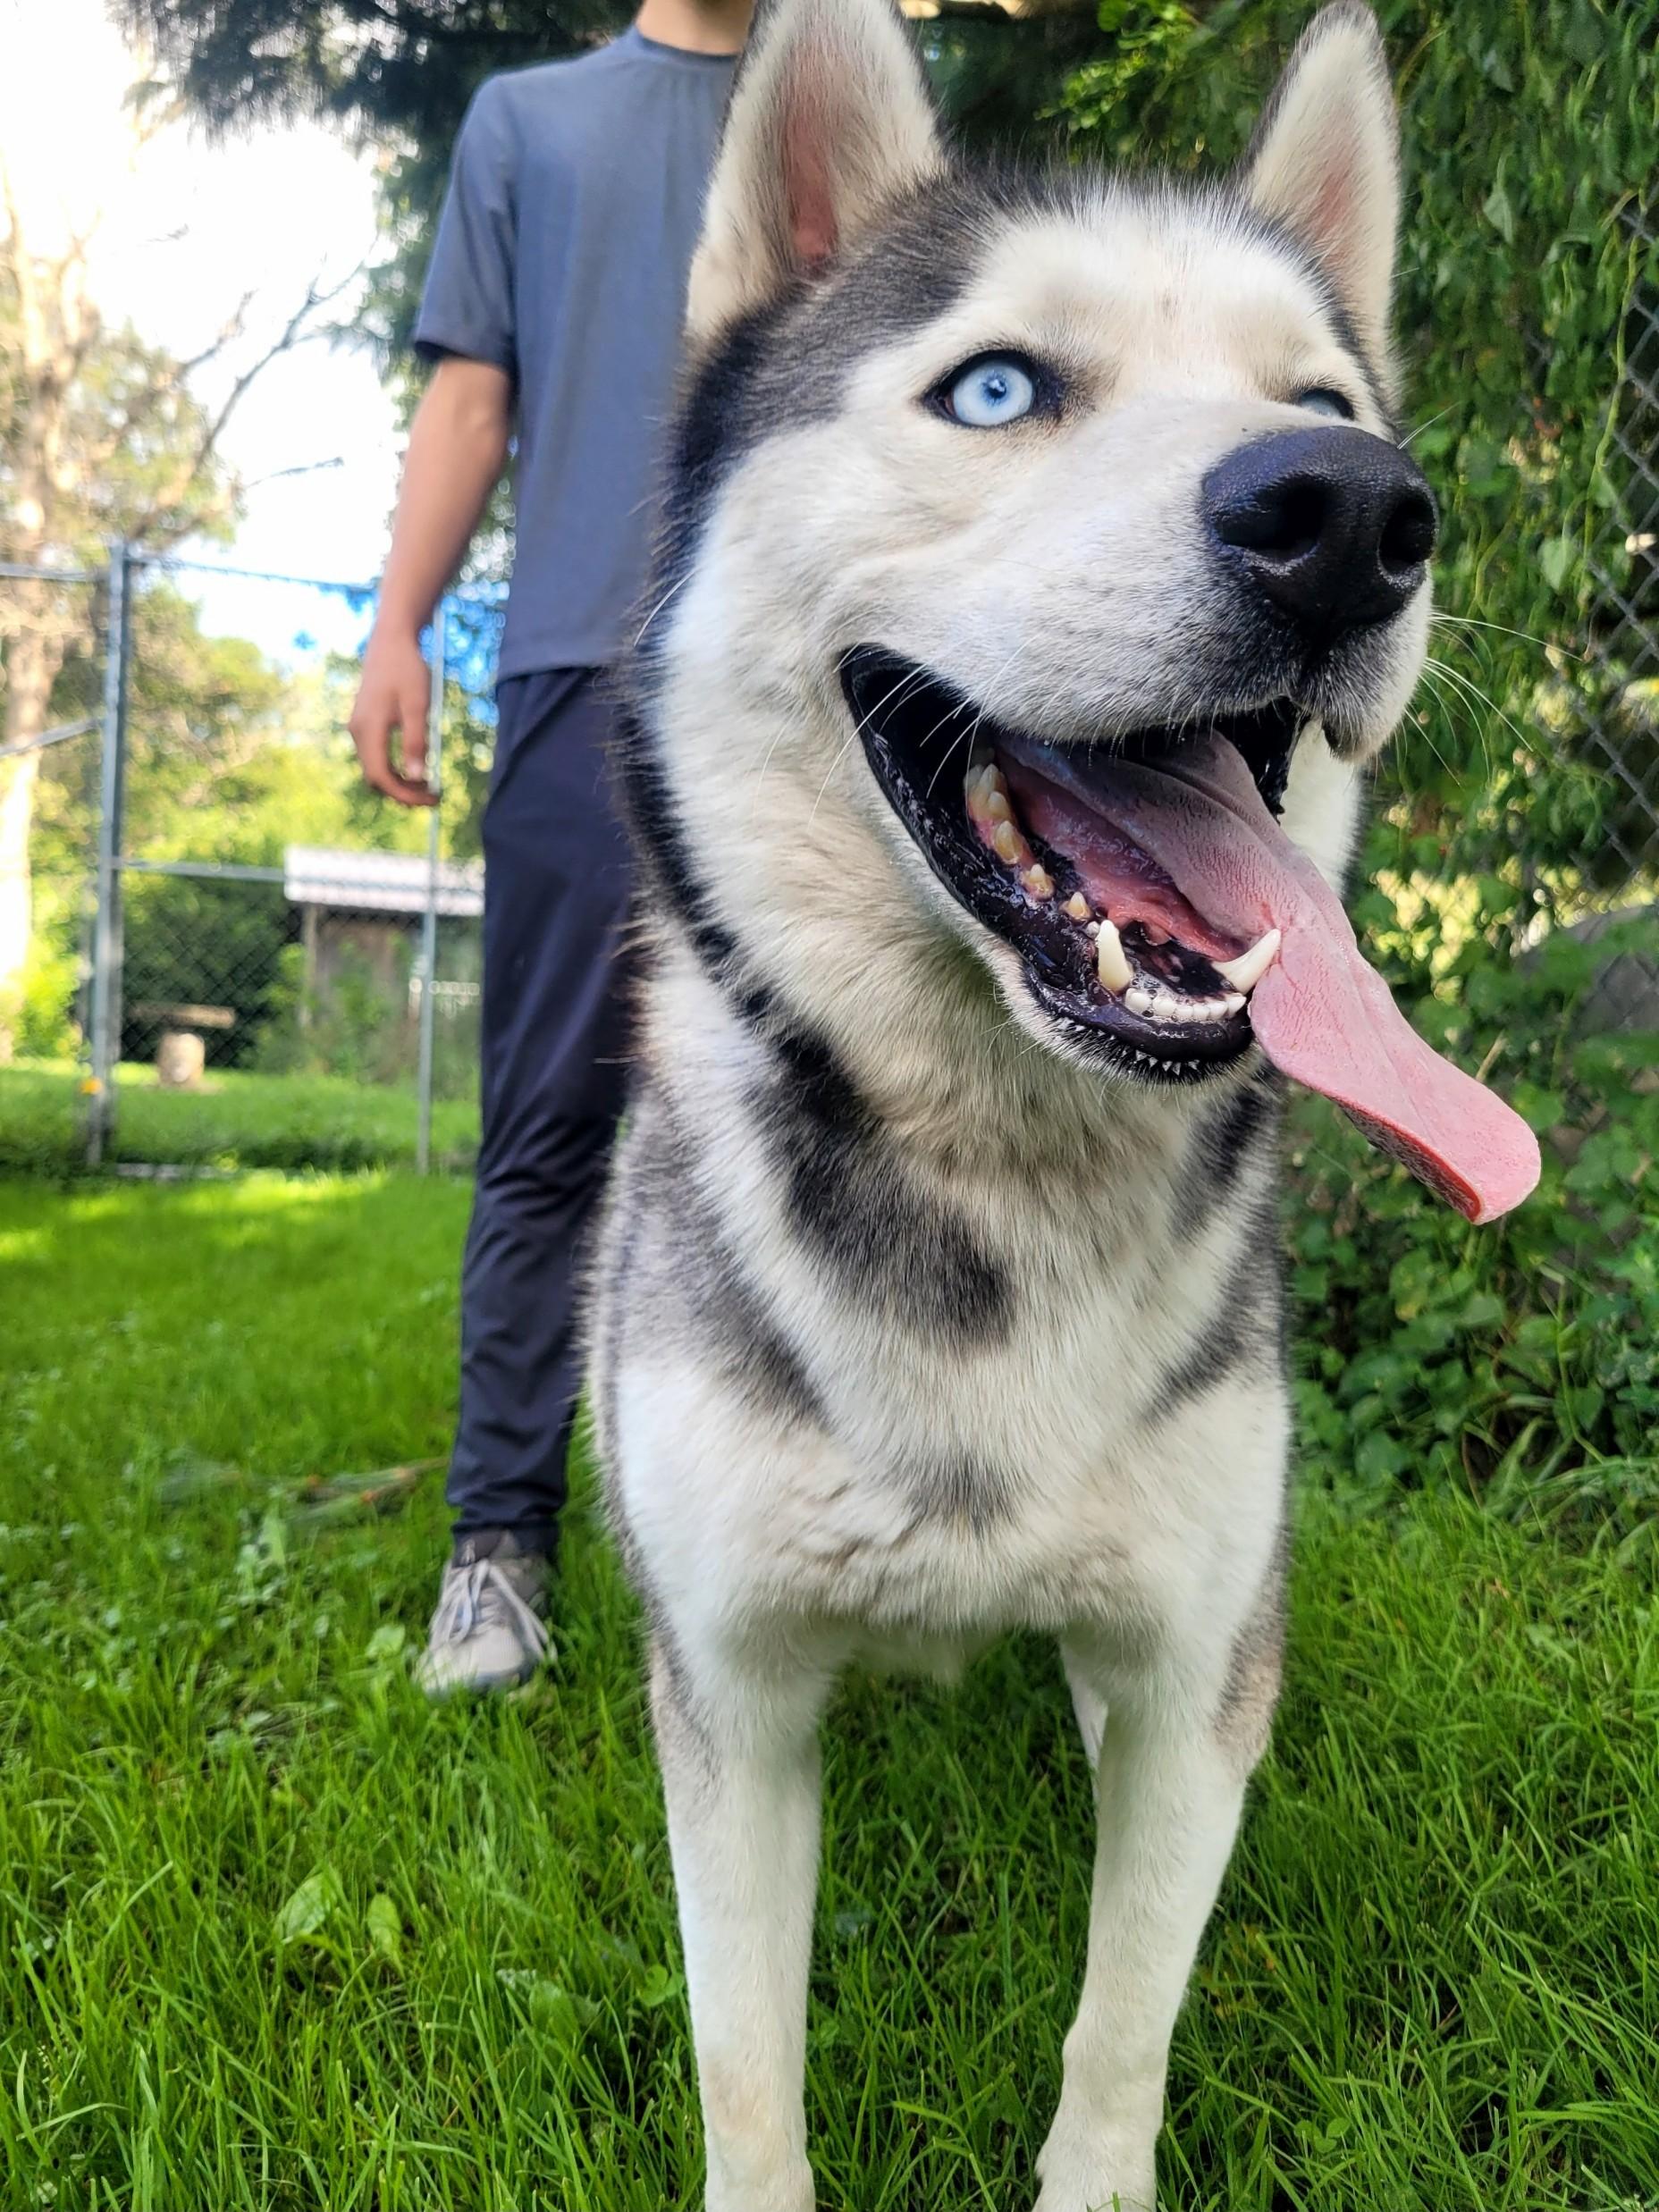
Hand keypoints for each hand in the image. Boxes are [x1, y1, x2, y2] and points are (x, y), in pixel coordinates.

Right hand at [349, 627, 437, 806]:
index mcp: (369, 729)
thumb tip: (418, 777)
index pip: (381, 777)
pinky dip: (395, 767)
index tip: (432, 799)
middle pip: (376, 777)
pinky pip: (376, 755)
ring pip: (375, 768)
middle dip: (403, 792)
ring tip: (429, 783)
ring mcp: (359, 728)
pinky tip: (416, 764)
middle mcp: (358, 732)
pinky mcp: (365, 723)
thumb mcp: (418, 706)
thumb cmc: (407, 670)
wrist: (391, 641)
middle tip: (434, 795)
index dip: (405, 794)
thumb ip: (417, 742)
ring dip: (400, 781)